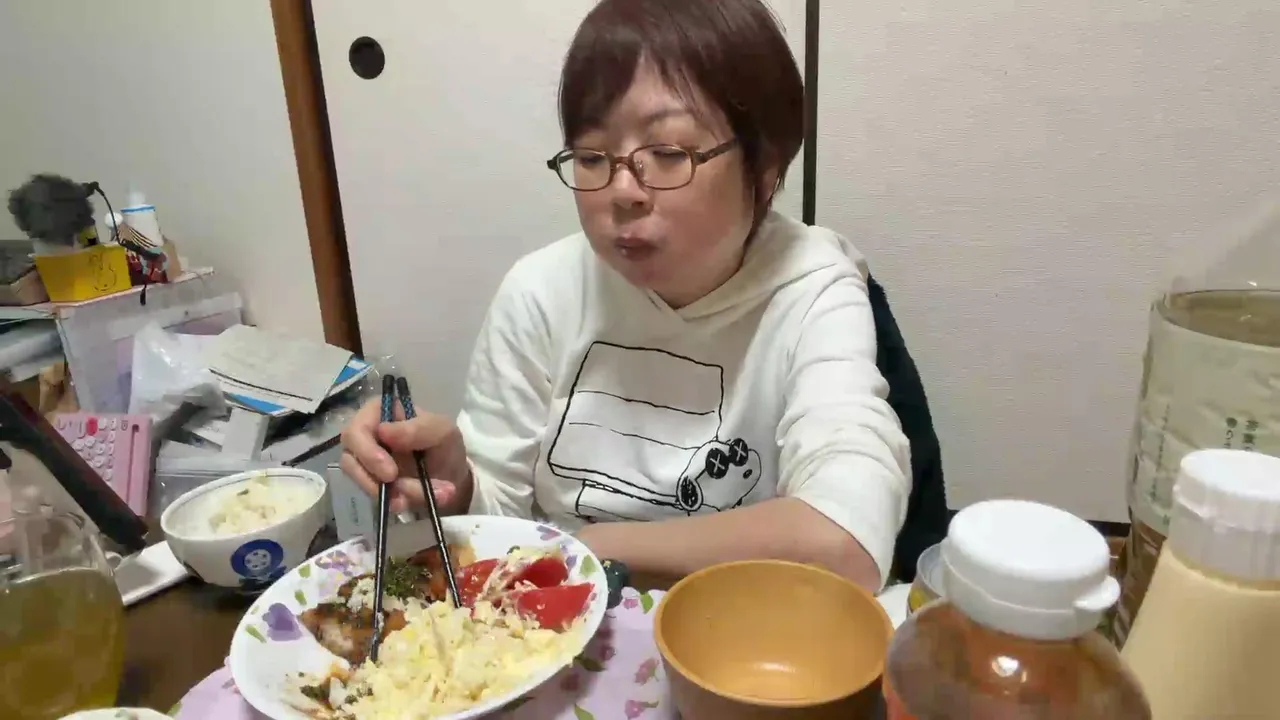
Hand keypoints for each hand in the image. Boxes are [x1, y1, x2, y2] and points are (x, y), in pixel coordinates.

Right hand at [338, 397, 473, 514]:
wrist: (452, 477)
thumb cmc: (445, 445)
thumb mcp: (443, 432)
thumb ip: (418, 429)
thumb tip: (383, 431)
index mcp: (379, 412)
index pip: (356, 429)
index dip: (367, 452)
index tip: (390, 473)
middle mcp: (365, 434)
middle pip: (349, 457)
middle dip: (374, 479)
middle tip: (399, 493)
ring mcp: (364, 460)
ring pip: (359, 480)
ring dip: (389, 493)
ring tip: (419, 497)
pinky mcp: (369, 482)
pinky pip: (369, 495)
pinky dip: (392, 502)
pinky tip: (410, 504)